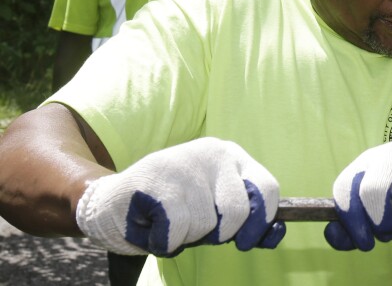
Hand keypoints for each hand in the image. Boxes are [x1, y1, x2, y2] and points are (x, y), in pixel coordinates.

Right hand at [76, 137, 285, 255]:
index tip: (246, 240)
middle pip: (236, 212)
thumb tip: (277, 233)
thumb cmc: (173, 210)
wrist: (112, 203)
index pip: (266, 188)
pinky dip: (165, 241)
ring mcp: (185, 162)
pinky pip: (177, 230)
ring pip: (204, 225)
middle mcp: (213, 152)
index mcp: (232, 156)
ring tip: (169, 221)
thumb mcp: (216, 212)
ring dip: (186, 237)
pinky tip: (154, 226)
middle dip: (216, 233)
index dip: (261, 220)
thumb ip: (247, 220)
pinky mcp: (157, 178)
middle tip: (193, 226)